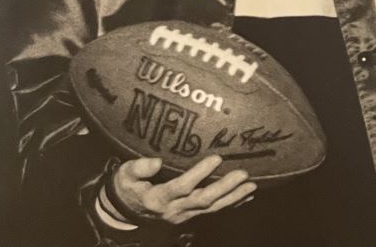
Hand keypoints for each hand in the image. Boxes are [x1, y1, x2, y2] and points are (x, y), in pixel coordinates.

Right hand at [110, 155, 255, 225]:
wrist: (124, 212)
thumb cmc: (127, 188)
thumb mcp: (125, 176)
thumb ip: (138, 168)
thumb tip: (156, 161)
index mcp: (158, 198)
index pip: (182, 186)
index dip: (200, 173)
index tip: (216, 158)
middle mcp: (174, 209)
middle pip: (203, 200)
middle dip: (225, 188)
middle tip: (243, 174)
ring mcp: (184, 215)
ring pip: (212, 208)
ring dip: (233, 197)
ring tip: (251, 185)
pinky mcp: (190, 216)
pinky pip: (214, 212)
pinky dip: (232, 204)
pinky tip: (246, 196)